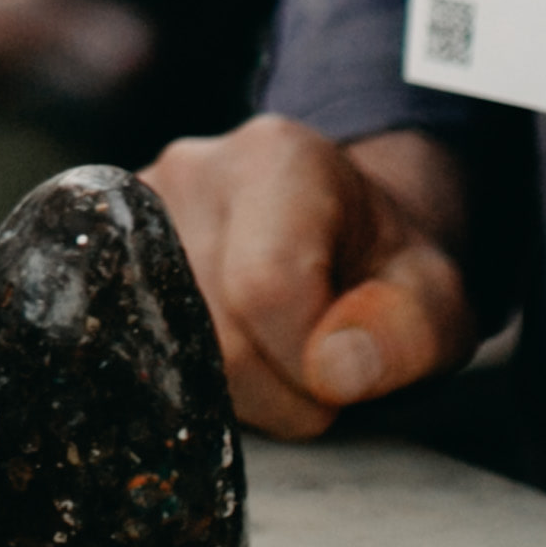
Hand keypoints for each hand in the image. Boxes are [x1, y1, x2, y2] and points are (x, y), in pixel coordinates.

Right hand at [143, 115, 476, 437]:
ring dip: (235, 387)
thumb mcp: (438, 300)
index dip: (309, 364)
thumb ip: (406, 333)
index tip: (344, 373)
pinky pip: (139, 345)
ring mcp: (140, 209)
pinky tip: (235, 348)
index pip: (266, 290)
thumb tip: (333, 371)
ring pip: (166, 351)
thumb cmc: (391, 268)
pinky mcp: (107, 247)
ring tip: (279, 353)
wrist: (349, 231)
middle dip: (277, 387)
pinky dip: (193, 370)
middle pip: (213, 334)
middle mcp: (194, 170)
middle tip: (319, 371)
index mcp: (278, 159)